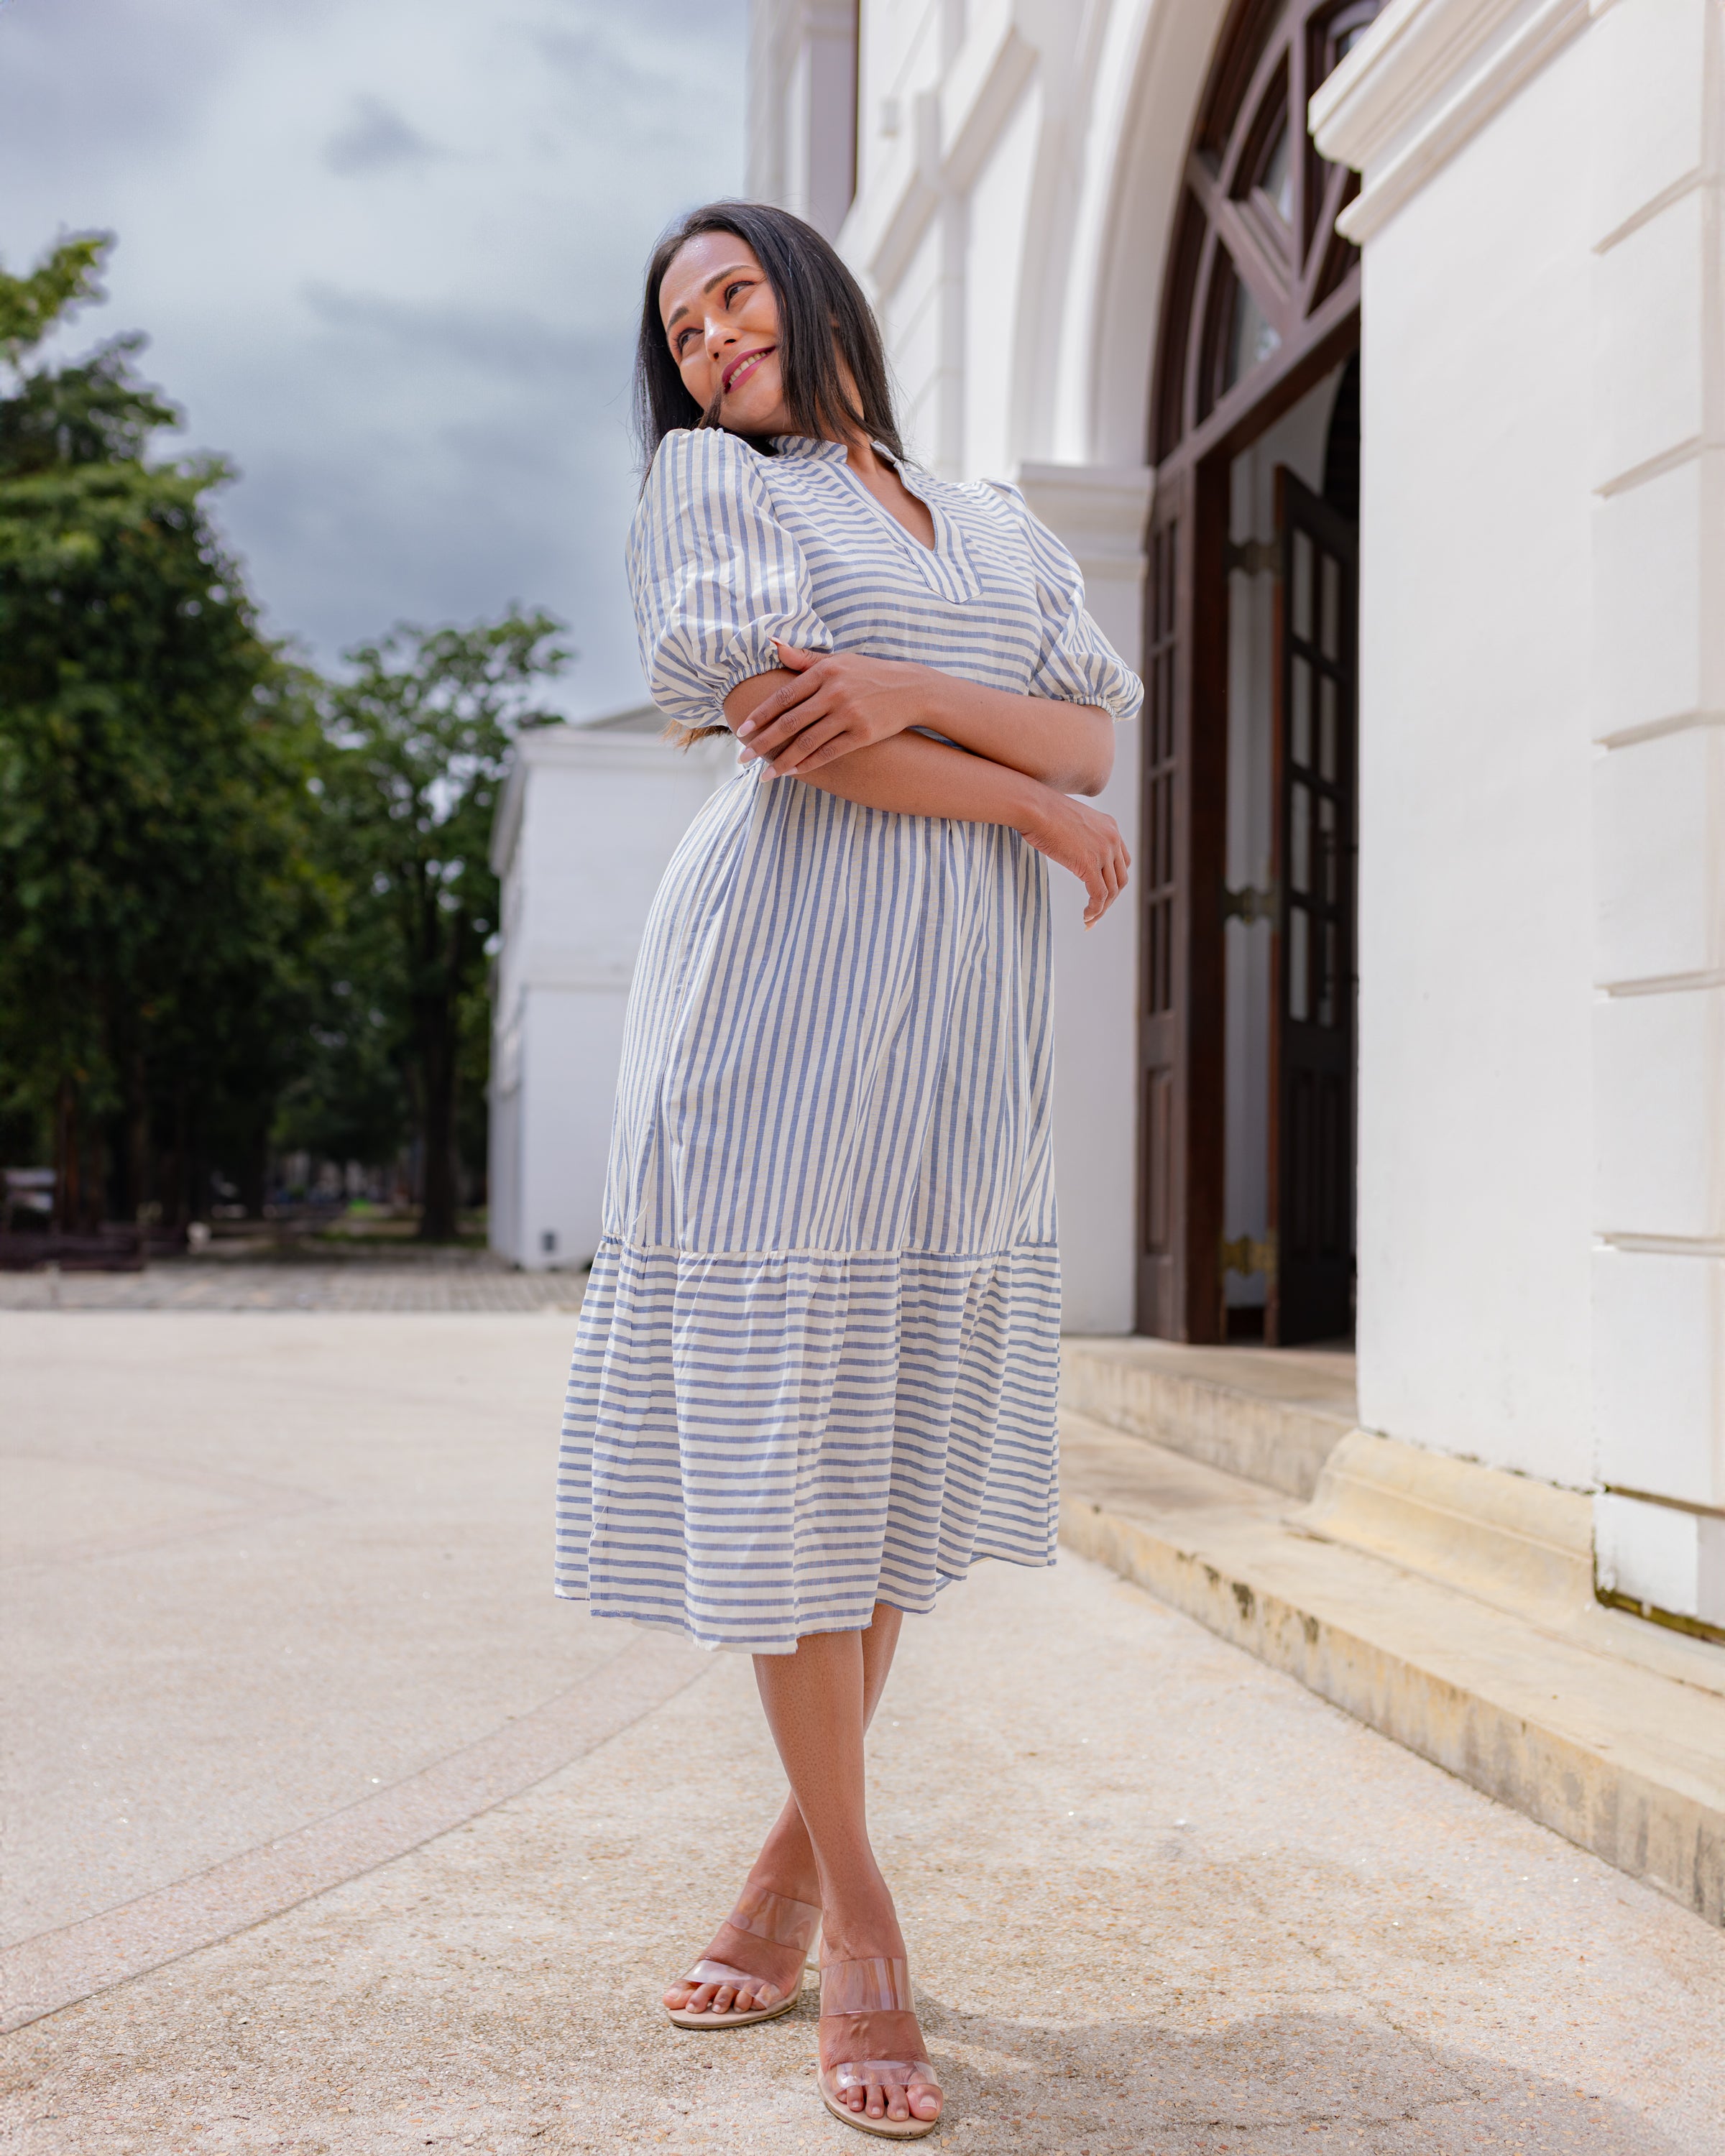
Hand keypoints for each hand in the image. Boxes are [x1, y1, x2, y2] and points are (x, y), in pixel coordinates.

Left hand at [736, 642, 929, 777]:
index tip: (742, 731)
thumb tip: (772, 644)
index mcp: (824, 671)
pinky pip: (829, 752)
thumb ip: (804, 658)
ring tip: (766, 774)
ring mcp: (849, 714)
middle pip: (790, 722)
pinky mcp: (863, 734)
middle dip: (763, 742)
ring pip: (807, 742)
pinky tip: (794, 771)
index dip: (761, 716)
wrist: (911, 689)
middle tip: (743, 758)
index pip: (784, 697)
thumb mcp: (839, 660)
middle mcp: (834, 692)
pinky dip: (809, 764)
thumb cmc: (869, 674)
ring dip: (783, 761)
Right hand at [1017, 788, 1130, 926]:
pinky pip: (1099, 895)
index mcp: (1110, 827)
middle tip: (1096, 913)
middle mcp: (1113, 839)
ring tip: (1089, 920)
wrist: (1033, 807)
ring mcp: (1104, 851)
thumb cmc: (1041, 813)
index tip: (1102, 895)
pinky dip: (1094, 910)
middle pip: (1121, 879)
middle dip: (1110, 900)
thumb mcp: (1071, 823)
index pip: (1122, 862)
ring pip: (1112, 891)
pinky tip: (1085, 917)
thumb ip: (1081, 837)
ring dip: (1101, 909)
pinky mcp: (1090, 864)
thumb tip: (1074, 852)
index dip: (1114, 882)